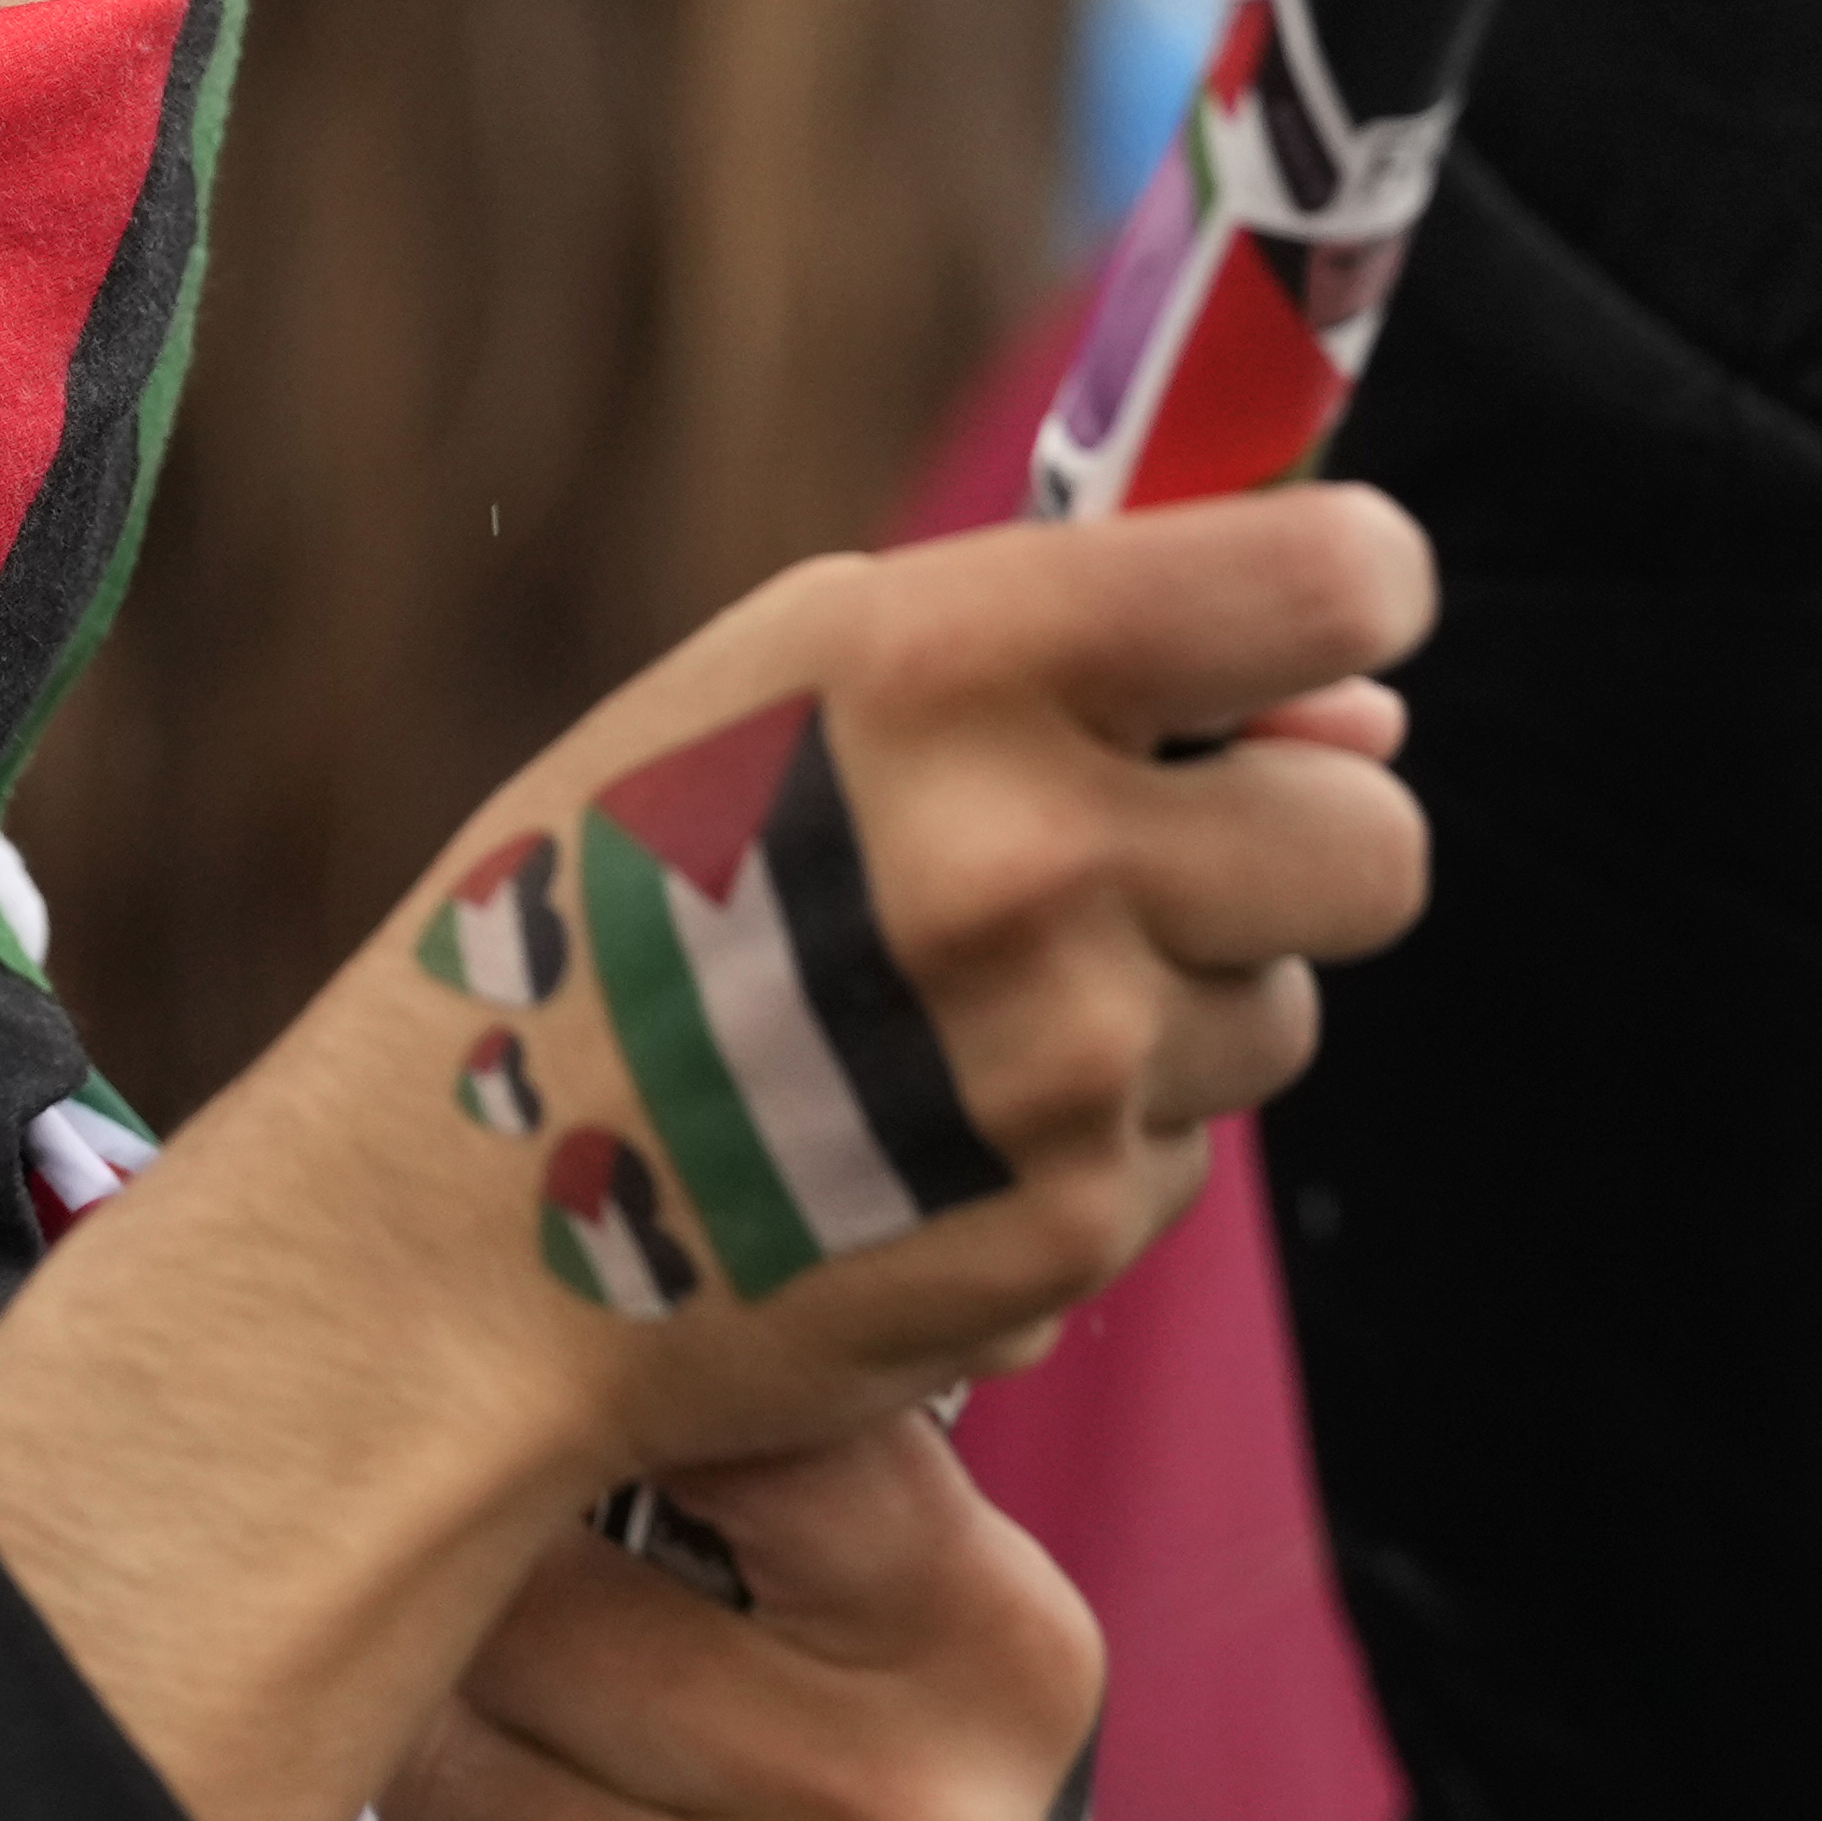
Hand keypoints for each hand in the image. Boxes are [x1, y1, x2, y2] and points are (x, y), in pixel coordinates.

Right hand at [0, 484, 1415, 1820]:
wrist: (448, 1238)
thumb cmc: (587, 910)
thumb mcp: (773, 690)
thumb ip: (1060, 657)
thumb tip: (1363, 705)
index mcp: (947, 668)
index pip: (1337, 582)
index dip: (1355, 599)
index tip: (1312, 637)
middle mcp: (1031, 858)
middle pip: (1374, 834)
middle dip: (1286, 842)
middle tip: (1126, 863)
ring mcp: (1064, 1066)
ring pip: (1280, 1007)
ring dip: (1171, 1001)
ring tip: (954, 1016)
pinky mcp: (1071, 1234)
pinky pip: (1178, 1157)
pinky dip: (1087, 1143)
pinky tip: (914, 1136)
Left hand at [331, 1419, 1105, 1820]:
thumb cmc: (867, 1706)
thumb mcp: (894, 1558)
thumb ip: (772, 1424)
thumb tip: (532, 1256)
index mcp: (986, 1637)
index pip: (723, 1438)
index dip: (582, 1407)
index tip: (544, 1393)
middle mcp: (902, 1809)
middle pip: (530, 1621)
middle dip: (482, 1600)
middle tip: (512, 1593)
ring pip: (444, 1777)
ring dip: (434, 1744)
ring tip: (517, 1732)